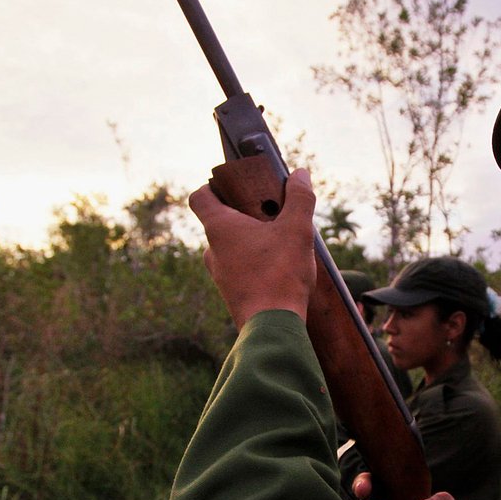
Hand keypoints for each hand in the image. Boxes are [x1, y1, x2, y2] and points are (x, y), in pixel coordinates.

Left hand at [188, 168, 317, 327]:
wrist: (273, 325)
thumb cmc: (280, 273)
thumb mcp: (296, 229)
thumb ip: (300, 199)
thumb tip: (300, 174)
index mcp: (219, 228)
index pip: (199, 197)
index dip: (212, 187)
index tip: (231, 186)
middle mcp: (213, 251)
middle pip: (219, 223)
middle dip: (242, 216)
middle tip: (267, 214)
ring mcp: (220, 275)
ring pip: (230, 249)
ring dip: (250, 243)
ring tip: (278, 244)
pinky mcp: (232, 294)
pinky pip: (239, 270)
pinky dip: (254, 265)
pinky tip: (279, 270)